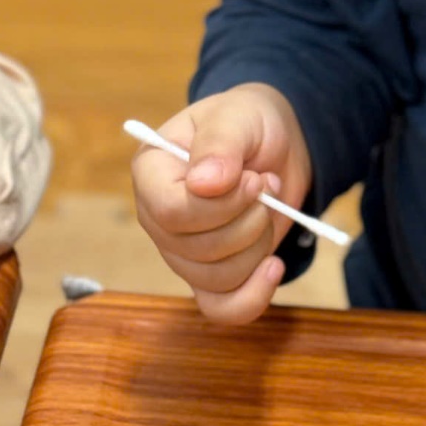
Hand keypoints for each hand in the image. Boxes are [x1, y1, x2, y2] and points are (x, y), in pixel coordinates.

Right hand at [131, 83, 311, 324]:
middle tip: (265, 184)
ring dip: (258, 243)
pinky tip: (274, 266)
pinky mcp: (210, 276)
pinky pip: (222, 308)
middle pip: (198, 250)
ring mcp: (181, 253)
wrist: (275, 146)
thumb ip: (220, 144)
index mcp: (151, 174)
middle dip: (249, 220)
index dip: (222, 204)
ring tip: (267, 206)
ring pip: (217, 278)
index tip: (255, 179)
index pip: (171, 212)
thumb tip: (204, 184)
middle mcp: (158, 219)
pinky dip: (254, 296)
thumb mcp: (237, 116)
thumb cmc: (247, 124)